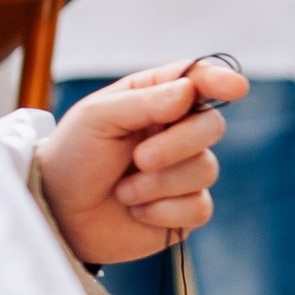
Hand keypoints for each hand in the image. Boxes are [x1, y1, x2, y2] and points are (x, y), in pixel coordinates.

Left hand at [35, 59, 250, 264]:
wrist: (58, 214)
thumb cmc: (73, 156)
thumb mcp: (96, 118)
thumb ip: (143, 102)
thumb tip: (189, 91)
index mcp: (156, 99)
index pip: (199, 80)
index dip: (220, 81)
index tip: (236, 88)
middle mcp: (177, 131)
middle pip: (212, 125)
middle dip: (177, 144)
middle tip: (140, 158)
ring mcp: (185, 171)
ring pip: (206, 170)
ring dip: (158, 184)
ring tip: (123, 191)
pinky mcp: (187, 209)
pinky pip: (199, 207)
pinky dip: (162, 212)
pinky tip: (136, 210)